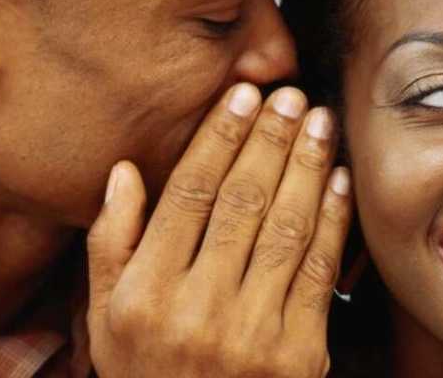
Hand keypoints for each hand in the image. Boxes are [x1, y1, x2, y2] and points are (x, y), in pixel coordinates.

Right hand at [86, 84, 352, 377]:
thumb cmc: (147, 376)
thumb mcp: (105, 322)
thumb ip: (110, 245)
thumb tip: (124, 172)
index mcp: (144, 294)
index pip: (188, 194)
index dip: (218, 138)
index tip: (240, 95)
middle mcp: (196, 309)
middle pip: (241, 201)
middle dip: (269, 139)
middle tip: (289, 94)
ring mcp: (252, 332)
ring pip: (284, 226)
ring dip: (306, 165)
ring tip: (319, 120)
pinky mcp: (299, 352)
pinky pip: (318, 269)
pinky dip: (331, 218)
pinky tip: (337, 178)